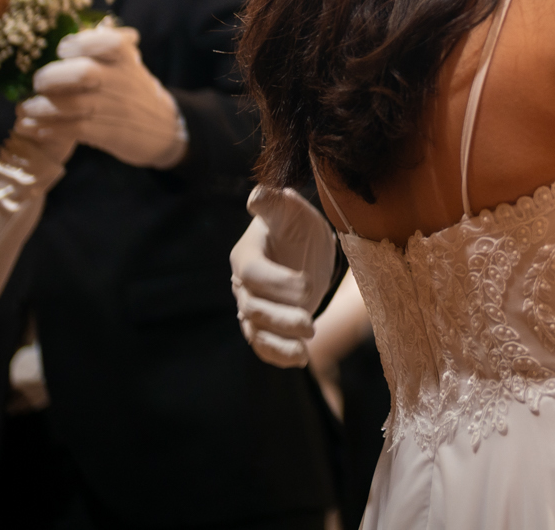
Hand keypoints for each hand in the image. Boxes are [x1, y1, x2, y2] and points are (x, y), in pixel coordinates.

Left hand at [30, 25, 186, 169]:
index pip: (109, 42)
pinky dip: (50, 129)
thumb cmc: (135, 89)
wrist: (166, 127)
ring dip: (43, 107)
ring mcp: (116, 108)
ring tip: (25, 109)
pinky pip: (74, 130)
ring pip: (74, 105)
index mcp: (126, 58)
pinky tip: (34, 127)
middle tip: (38, 82)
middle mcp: (122, 81)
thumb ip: (108, 42)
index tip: (63, 49)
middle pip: (84, 73)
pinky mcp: (110, 134)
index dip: (81, 43)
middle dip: (53, 76)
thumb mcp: (130, 63)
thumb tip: (83, 21)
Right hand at [231, 187, 336, 368]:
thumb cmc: (294, 223)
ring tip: (304, 350)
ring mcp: (254, 308)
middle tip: (310, 324)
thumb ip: (274, 203)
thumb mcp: (289, 209)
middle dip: (281, 319)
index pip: (252, 274)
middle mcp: (244, 286)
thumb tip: (258, 195)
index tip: (307, 285)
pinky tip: (300, 358)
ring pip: (257, 332)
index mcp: (246, 256)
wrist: (302, 245)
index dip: (277, 283)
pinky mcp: (267, 326)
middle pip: (254, 309)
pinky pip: (265, 346)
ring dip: (280, 343)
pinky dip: (279, 355)